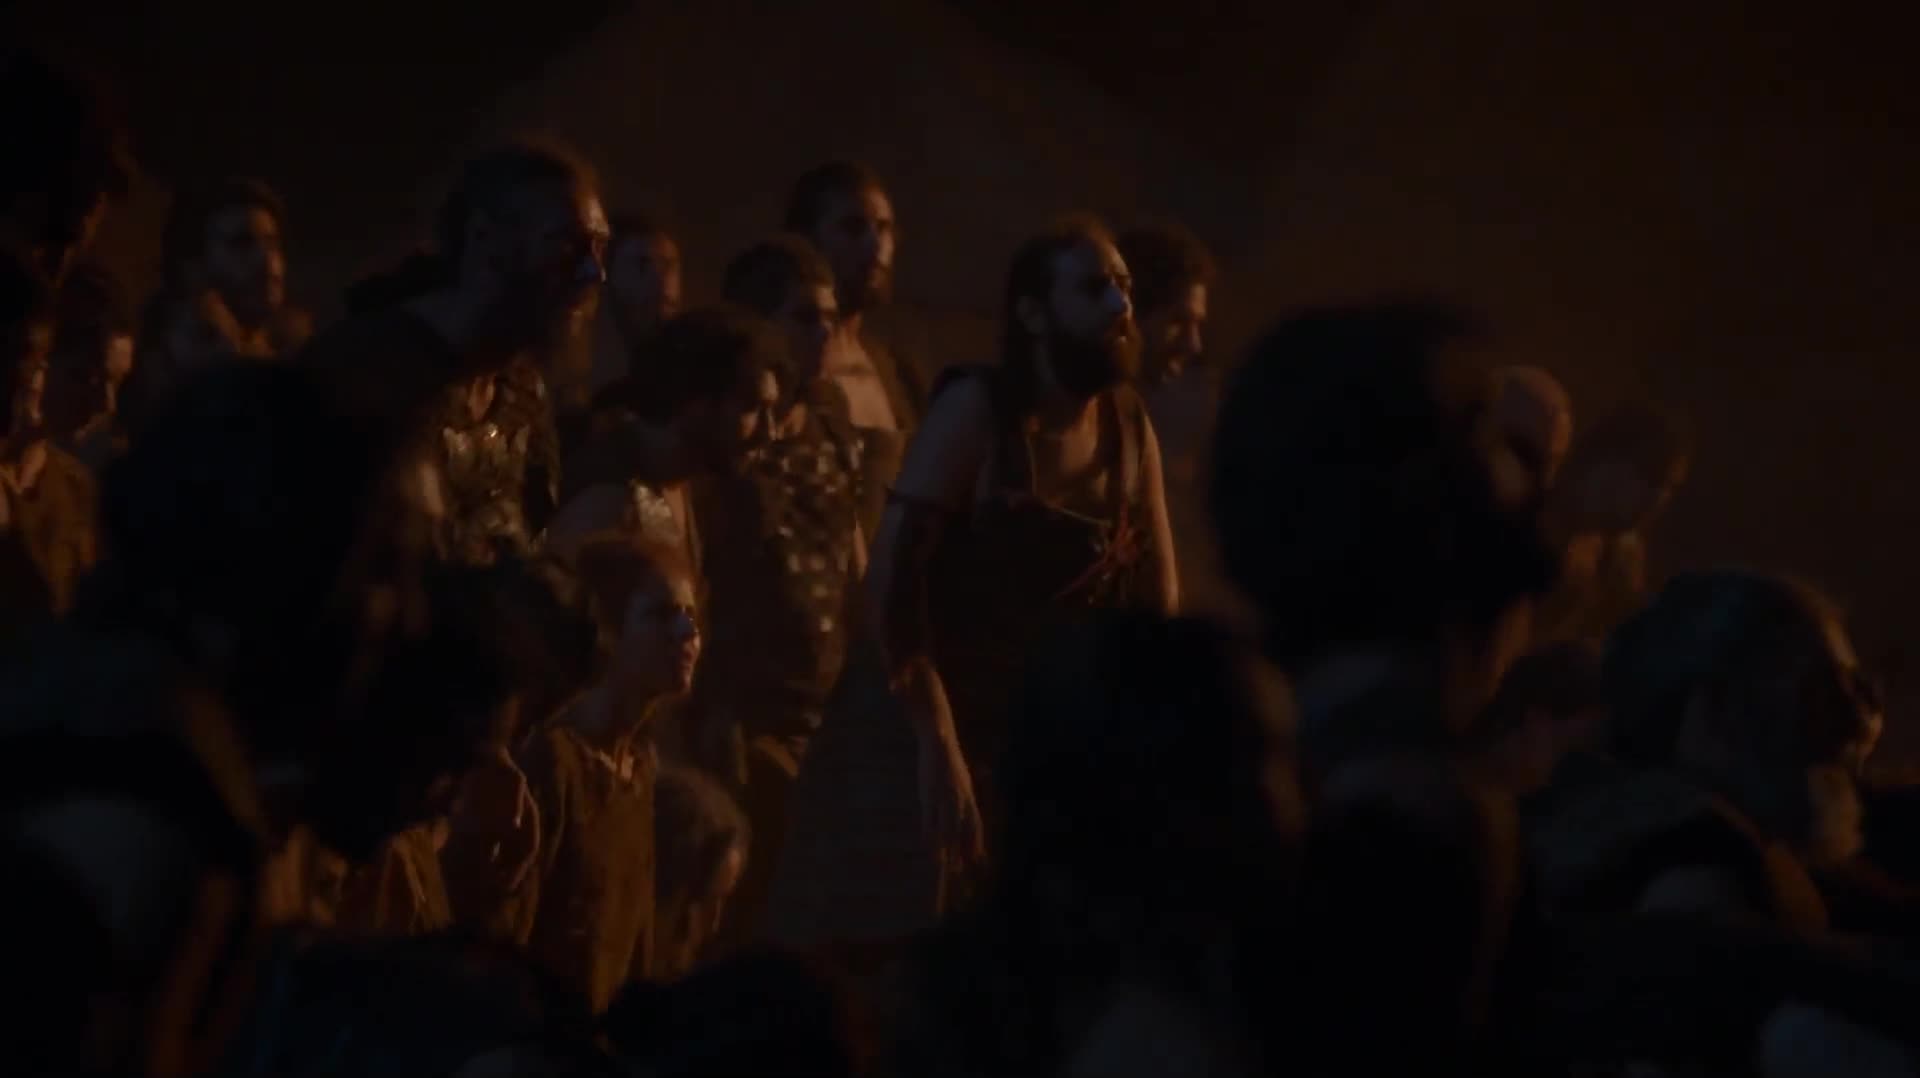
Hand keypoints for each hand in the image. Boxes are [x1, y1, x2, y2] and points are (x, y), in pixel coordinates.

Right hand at [916, 724, 985, 870]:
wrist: (940, 743)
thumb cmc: (950, 766)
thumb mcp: (964, 783)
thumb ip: (966, 802)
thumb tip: (967, 819)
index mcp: (969, 797)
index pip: (976, 825)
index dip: (976, 843)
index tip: (977, 860)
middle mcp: (959, 799)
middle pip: (960, 832)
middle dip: (959, 852)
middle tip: (957, 870)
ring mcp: (944, 798)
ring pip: (945, 828)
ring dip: (943, 848)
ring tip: (941, 864)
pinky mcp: (928, 794)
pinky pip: (929, 818)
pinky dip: (928, 833)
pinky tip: (927, 843)